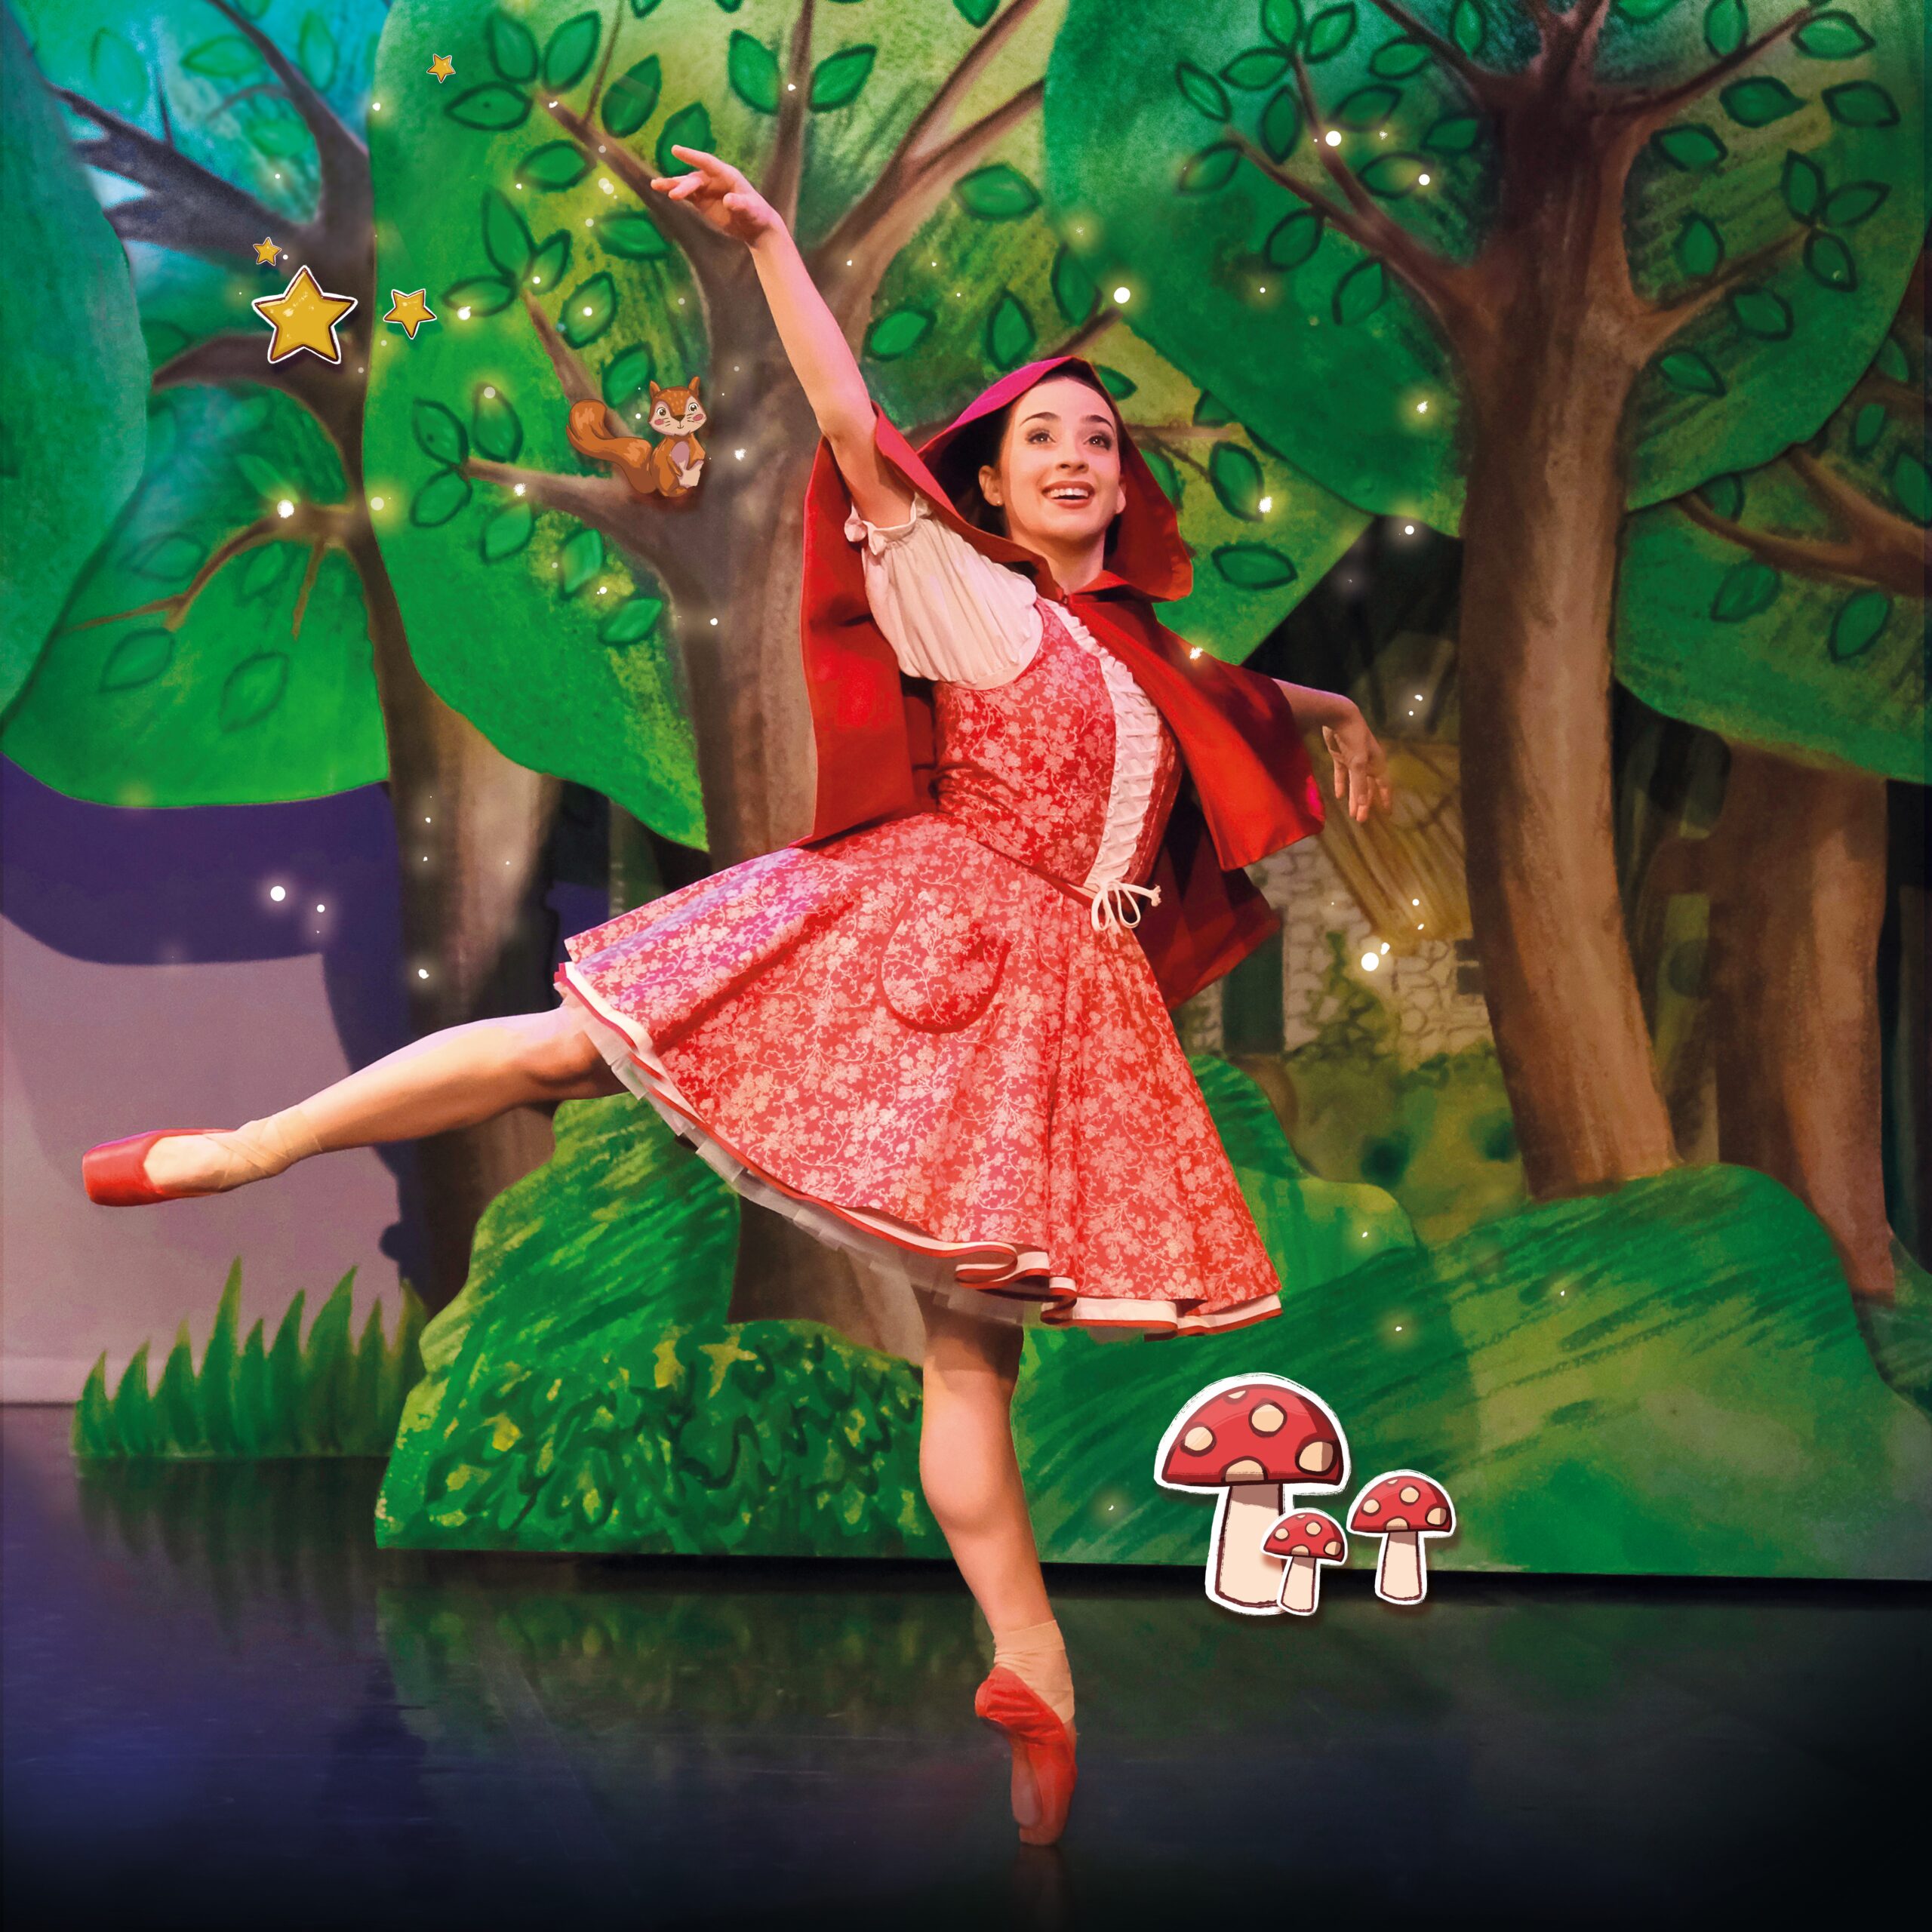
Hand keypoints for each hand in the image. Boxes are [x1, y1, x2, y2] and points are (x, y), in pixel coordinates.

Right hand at [649, 145, 782, 246]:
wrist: (755, 226)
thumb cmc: (756, 213)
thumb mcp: (751, 209)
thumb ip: (740, 204)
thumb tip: (728, 201)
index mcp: (727, 174)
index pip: (707, 162)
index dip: (691, 156)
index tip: (675, 150)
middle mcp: (714, 179)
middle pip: (694, 179)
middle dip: (683, 185)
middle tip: (673, 194)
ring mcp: (706, 189)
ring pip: (686, 185)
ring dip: (672, 185)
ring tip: (655, 185)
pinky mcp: (702, 201)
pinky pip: (686, 195)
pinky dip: (675, 192)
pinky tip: (661, 190)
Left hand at [1321, 706, 1393, 823]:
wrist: (1339, 716)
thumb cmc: (1353, 737)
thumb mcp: (1357, 762)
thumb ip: (1359, 784)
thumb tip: (1362, 805)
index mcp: (1377, 762)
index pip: (1383, 784)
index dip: (1385, 798)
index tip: (1387, 813)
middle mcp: (1368, 762)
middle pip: (1368, 787)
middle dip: (1365, 803)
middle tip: (1361, 819)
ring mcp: (1353, 759)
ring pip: (1355, 783)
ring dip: (1354, 797)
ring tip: (1351, 813)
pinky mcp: (1340, 756)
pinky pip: (1342, 774)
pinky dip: (1341, 784)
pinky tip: (1339, 796)